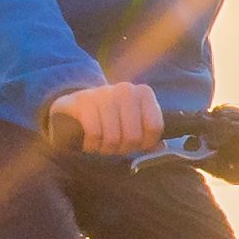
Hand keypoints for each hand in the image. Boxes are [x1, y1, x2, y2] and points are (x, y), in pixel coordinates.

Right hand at [46, 78, 166, 159]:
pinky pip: (94, 133)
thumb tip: (162, 147)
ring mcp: (104, 93)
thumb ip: (149, 135)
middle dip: (123, 148)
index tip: (137, 145)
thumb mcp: (133, 124)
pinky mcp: (84, 101)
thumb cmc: (111, 119)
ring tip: (102, 144)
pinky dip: (92, 144)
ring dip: (106, 148)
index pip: (154, 127)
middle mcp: (126, 90)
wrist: (76, 107)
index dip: (145, 143)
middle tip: (115, 146)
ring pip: (113, 137)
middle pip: (133, 136)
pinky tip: (90, 142)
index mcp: (144, 93)